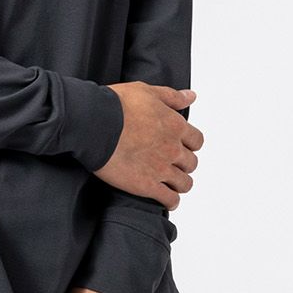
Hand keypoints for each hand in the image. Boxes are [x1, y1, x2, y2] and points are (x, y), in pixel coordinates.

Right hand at [96, 82, 201, 206]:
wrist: (95, 124)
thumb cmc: (117, 105)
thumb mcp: (147, 91)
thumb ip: (172, 97)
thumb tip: (191, 97)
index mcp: (175, 125)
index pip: (196, 141)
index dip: (190, 145)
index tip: (181, 146)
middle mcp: (172, 148)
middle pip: (191, 163)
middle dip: (183, 164)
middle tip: (172, 165)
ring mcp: (161, 168)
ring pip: (184, 183)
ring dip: (179, 184)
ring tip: (171, 185)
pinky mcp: (147, 185)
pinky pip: (169, 200)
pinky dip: (171, 201)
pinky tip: (166, 200)